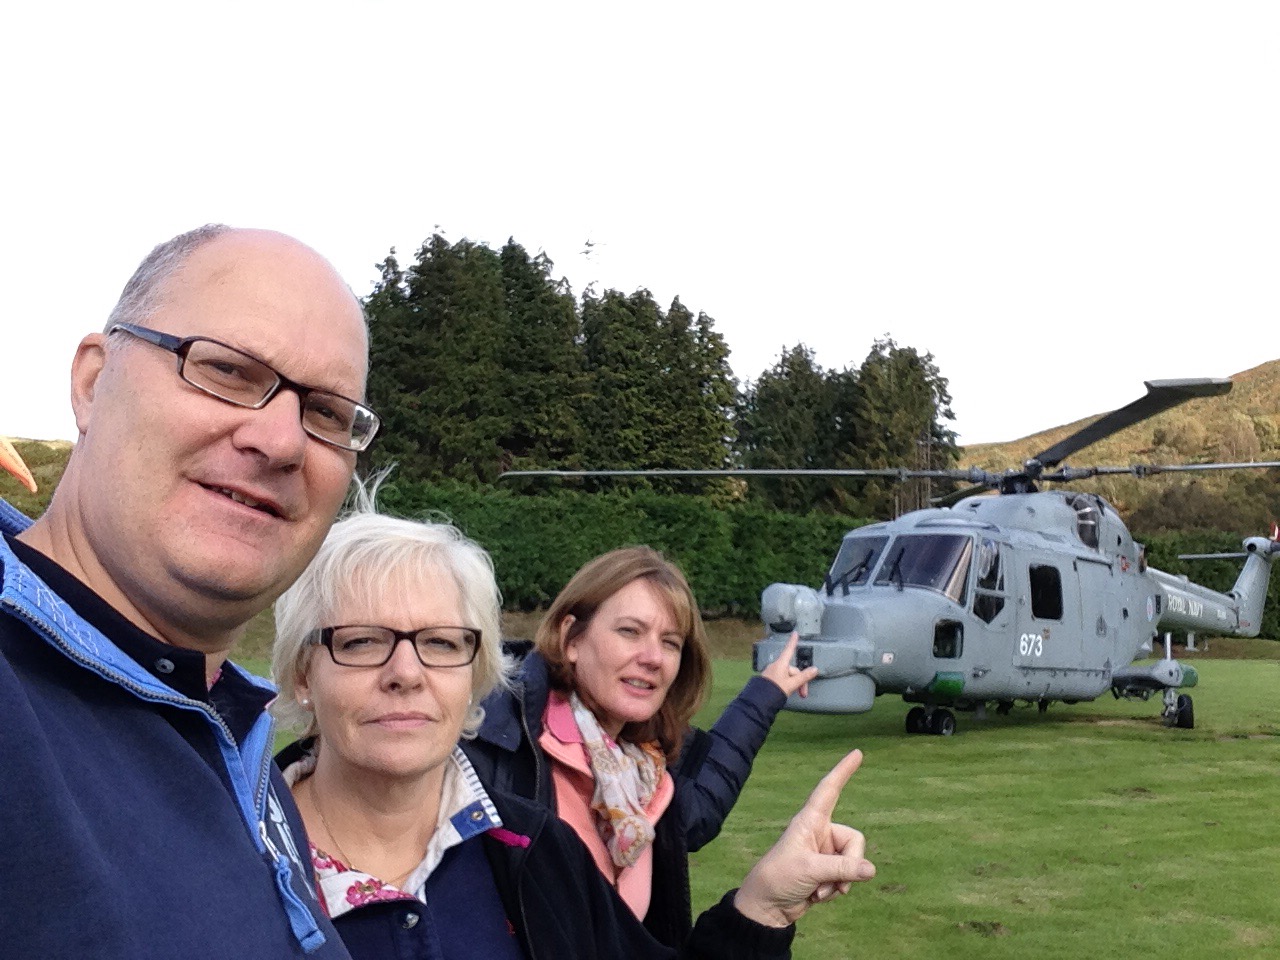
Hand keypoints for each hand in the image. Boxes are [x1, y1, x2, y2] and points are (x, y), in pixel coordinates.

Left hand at [733, 750, 874, 926]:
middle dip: (850, 864)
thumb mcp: (810, 870)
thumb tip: (872, 870)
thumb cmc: (779, 877)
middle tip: (833, 882)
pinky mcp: (827, 871)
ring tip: (819, 890)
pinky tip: (818, 896)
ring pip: (854, 862)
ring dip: (841, 881)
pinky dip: (836, 889)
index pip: (829, 789)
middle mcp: (820, 832)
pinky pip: (847, 877)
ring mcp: (825, 852)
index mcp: (810, 820)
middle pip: (855, 840)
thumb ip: (842, 868)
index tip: (857, 753)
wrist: (768, 906)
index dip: (843, 771)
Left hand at [760, 631, 819, 697]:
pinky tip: (786, 693)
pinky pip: (781, 679)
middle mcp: (775, 666)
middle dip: (799, 681)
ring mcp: (772, 673)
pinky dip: (786, 685)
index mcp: (781, 664)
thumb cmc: (774, 690)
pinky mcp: (769, 680)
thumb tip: (814, 669)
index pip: (789, 650)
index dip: (793, 641)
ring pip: (788, 676)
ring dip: (794, 685)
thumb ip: (804, 677)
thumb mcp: (792, 684)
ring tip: (795, 695)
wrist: (759, 702)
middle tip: (802, 693)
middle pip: (793, 669)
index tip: (795, 633)